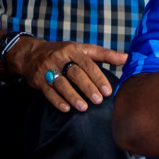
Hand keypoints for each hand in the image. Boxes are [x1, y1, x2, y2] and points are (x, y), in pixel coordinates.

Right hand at [6, 37, 129, 113]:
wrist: (31, 53)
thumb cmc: (64, 52)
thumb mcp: (83, 49)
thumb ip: (105, 55)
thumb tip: (127, 59)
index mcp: (72, 49)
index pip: (87, 63)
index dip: (98, 77)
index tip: (108, 91)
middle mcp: (59, 58)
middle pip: (75, 74)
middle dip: (87, 87)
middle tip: (98, 101)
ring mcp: (47, 68)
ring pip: (61, 83)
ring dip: (72, 96)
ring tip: (84, 107)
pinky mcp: (38, 79)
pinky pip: (48, 91)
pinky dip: (57, 101)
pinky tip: (67, 108)